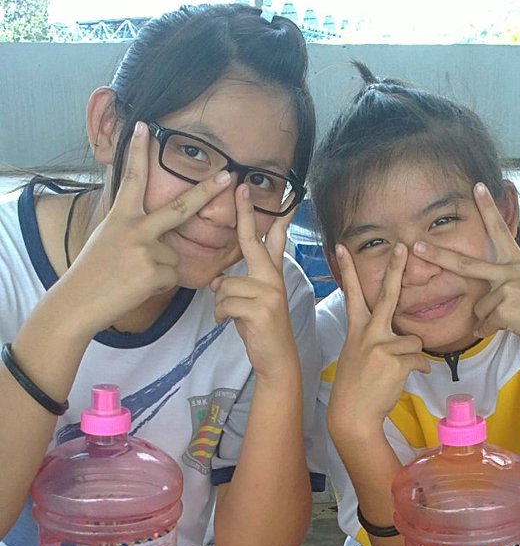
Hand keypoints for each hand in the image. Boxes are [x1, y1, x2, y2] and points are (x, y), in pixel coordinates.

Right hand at [60, 121, 231, 335]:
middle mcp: (134, 228)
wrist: (78, 302)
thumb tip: (161, 231)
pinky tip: (136, 287)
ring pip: (174, 255)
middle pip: (179, 207)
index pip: (132, 178)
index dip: (138, 151)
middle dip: (206, 191)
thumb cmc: (93, 272)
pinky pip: (172, 275)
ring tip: (133, 276)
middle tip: (227, 174)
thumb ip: (133, 228)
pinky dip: (158, 284)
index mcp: (120, 216)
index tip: (144, 126)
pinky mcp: (155, 271)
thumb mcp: (108, 239)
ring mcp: (146, 249)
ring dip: (160, 269)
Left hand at [209, 186, 298, 379]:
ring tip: (232, 317)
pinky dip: (221, 315)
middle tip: (240, 186)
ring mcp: (269, 292)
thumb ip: (236, 286)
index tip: (269, 193)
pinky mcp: (262, 308)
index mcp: (272, 274)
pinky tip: (229, 323)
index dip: (269, 215)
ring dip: (220, 304)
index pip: (271, 239)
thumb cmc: (260, 329)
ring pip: (225, 285)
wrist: (277, 359)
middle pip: (252, 240)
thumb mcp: (249, 303)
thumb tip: (216, 281)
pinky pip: (225, 302)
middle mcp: (273, 278)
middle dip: (245, 213)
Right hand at [328, 242, 429, 438]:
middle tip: (403, 247)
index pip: (352, 294)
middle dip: (396, 269)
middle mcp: (368, 333)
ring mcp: (382, 346)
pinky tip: (404, 378)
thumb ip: (372, 337)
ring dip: (413, 355)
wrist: (353, 413)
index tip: (343, 248)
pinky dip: (418, 369)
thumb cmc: (355, 385)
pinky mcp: (397, 361)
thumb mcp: (355, 353)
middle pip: (387, 295)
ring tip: (397, 370)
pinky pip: (420, 359)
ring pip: (414, 340)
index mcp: (356, 329)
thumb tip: (397, 332)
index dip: (348, 270)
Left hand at [412, 183, 519, 348]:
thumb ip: (505, 286)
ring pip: (479, 308)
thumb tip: (483, 302)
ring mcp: (506, 286)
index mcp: (516, 262)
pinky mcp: (504, 305)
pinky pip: (484, 322)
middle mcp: (510, 270)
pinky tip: (513, 326)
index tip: (477, 186)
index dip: (488, 208)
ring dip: (492, 318)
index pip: (500, 230)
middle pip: (465, 264)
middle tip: (416, 246)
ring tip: (517, 317)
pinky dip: (492, 329)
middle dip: (438, 255)